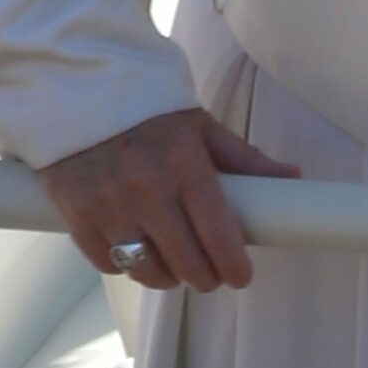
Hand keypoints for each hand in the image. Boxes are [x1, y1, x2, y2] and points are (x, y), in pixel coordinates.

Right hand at [40, 108, 299, 291]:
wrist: (81, 89)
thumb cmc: (150, 110)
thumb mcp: (201, 126)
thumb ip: (243, 158)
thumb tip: (292, 176)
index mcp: (185, 165)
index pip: (217, 230)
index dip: (232, 263)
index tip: (242, 277)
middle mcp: (147, 190)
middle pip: (184, 259)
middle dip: (205, 277)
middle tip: (213, 277)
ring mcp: (108, 206)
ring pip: (144, 268)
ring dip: (167, 278)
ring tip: (178, 272)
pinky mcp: (75, 215)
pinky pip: (106, 261)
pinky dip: (125, 267)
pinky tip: (138, 258)